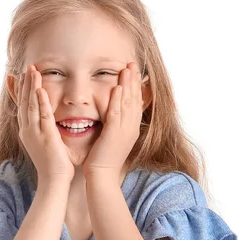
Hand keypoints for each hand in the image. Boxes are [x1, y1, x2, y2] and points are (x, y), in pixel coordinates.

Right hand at [17, 65, 74, 183]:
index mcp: (27, 131)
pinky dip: (40, 101)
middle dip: (25, 83)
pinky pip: (42, 115)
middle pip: (24, 102)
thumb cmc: (53, 164)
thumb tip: (45, 122)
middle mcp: (27, 130)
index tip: (19, 76)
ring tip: (32, 70)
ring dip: (31, 86)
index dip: (20, 90)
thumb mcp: (45, 143)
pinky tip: (40, 89)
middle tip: (26, 67)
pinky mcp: (46, 136)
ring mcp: (35, 133)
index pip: (22, 106)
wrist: (54, 180)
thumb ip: (45, 130)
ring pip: (31, 105)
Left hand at [82, 61, 142, 178]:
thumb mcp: (113, 139)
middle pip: (135, 99)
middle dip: (134, 80)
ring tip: (127, 69)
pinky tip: (117, 88)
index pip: (136, 103)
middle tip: (133, 64)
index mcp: (131, 128)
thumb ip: (116, 125)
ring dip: (127, 85)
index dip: (136, 86)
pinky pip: (116, 114)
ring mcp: (124, 131)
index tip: (134, 72)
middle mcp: (131, 128)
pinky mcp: (114, 135)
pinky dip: (117, 100)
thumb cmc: (104, 159)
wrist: (103, 176)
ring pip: (127, 103)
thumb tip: (114, 114)